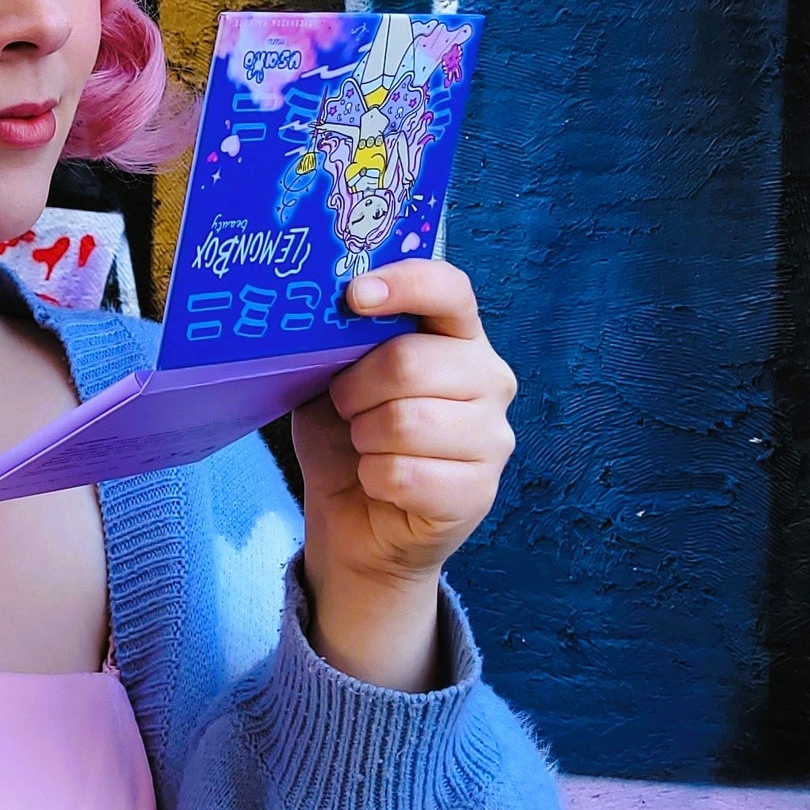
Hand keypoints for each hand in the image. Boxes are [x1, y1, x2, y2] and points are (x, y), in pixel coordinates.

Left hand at [289, 260, 517, 691]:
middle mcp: (489, 378)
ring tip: (366, 447)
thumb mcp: (334, 379)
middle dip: (356, 389)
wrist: (357, 523)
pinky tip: (379, 482)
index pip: (448, 289)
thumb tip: (317, 313)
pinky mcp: (479, 491)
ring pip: (406, 421)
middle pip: (410, 361)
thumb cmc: (349, 439)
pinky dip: (374, 479)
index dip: (403, 285)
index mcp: (457, 336)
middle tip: (345, 407)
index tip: (354, 297)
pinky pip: (406, 474)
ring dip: (364, 439)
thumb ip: (340, 342)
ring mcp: (492, 437)